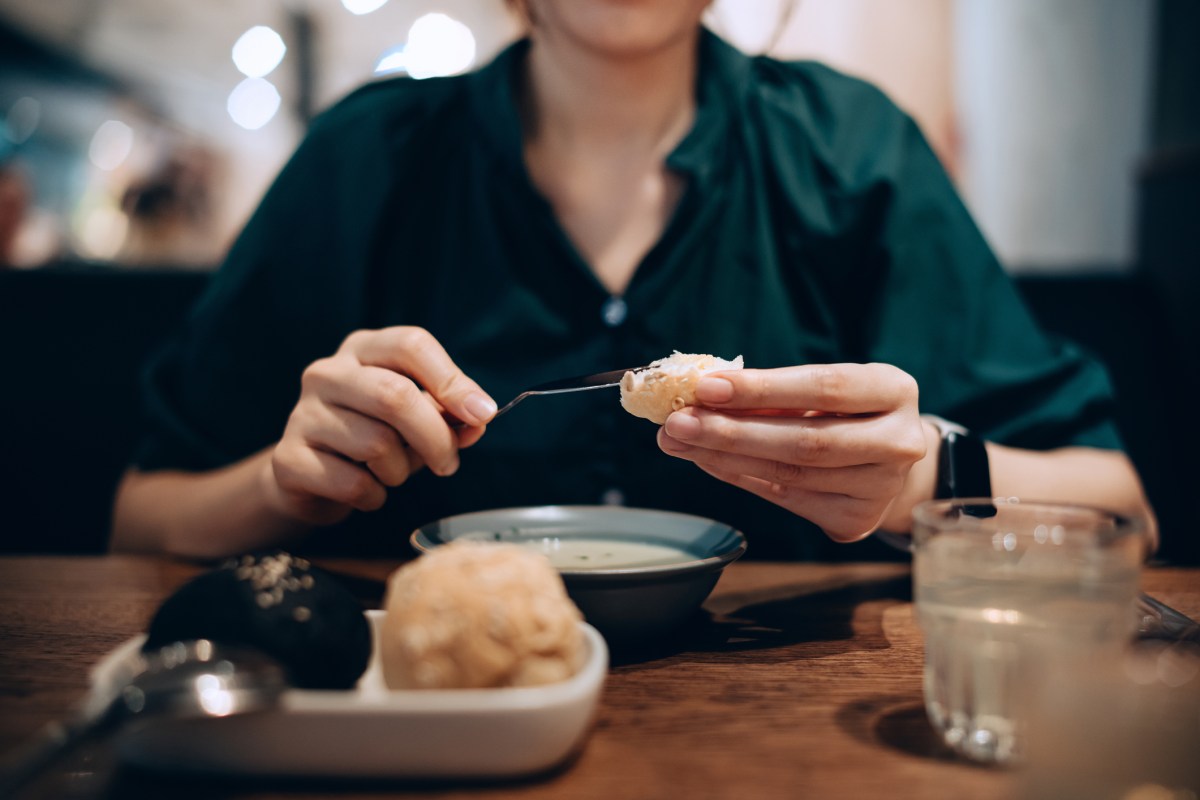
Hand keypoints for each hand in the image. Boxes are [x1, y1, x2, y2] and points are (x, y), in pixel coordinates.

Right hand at [268, 327, 496, 524]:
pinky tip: (367, 491)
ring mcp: (302, 414)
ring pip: (377, 444)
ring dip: (401, 471)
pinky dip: (374, 496)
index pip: (411, 345)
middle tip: (448, 463)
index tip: (482, 414)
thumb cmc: (373, 437)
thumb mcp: (416, 419)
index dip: (452, 381)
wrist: (309, 478)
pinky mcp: (288, 458)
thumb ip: (449, 415)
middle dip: (435, 437)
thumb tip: (479, 418)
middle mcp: (327, 373)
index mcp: (363, 350)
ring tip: (392, 473)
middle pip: (395, 396)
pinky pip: (353, 483)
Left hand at [656, 363, 930, 541]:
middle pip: (806, 441)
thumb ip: (772, 391)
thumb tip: (698, 393)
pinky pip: (785, 497)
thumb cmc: (842, 409)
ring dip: (724, 457)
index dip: (763, 388)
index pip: (825, 387)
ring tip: (679, 441)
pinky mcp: (857, 520)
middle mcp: (899, 441)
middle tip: (678, 422)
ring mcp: (881, 487)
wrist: (886, 459)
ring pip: (790, 474)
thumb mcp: (821, 388)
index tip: (707, 386)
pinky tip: (707, 461)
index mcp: (894, 390)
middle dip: (733, 431)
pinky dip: (739, 477)